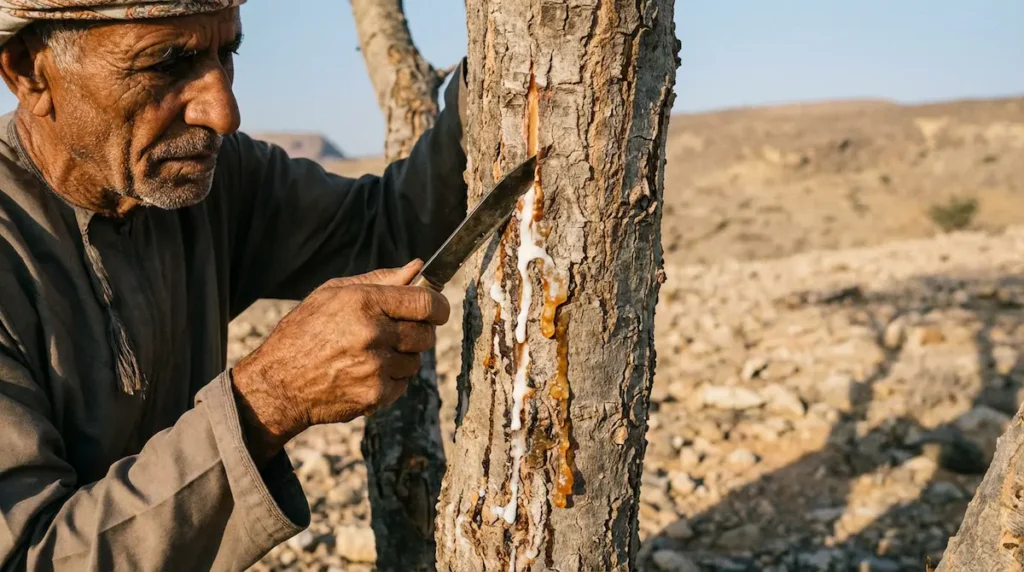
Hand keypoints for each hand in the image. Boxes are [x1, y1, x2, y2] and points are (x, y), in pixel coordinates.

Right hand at [231, 259, 448, 466]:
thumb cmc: (304, 332)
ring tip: (370, 355)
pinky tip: (363, 374)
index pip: (425, 302)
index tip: (437, 310)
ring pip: (415, 361)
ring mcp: (375, 367)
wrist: (278, 384)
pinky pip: (402, 385)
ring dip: (401, 358)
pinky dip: (390, 381)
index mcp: (363, 303)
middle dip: (418, 333)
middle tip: (395, 333)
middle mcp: (373, 334)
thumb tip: (416, 267)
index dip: (438, 306)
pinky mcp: (375, 395)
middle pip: (425, 334)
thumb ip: (380, 280)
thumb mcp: (333, 294)